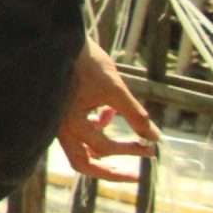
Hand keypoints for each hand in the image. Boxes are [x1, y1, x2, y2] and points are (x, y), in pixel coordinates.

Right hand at [55, 36, 158, 182]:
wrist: (59, 40)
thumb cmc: (85, 62)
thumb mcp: (114, 88)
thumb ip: (135, 115)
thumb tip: (155, 138)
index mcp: (70, 123)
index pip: (104, 148)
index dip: (132, 149)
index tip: (153, 147)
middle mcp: (59, 127)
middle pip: (82, 163)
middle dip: (110, 170)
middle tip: (135, 173)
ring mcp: (57, 121)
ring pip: (80, 149)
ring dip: (104, 149)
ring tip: (129, 139)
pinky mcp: (60, 111)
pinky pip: (78, 131)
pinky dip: (97, 128)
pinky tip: (109, 112)